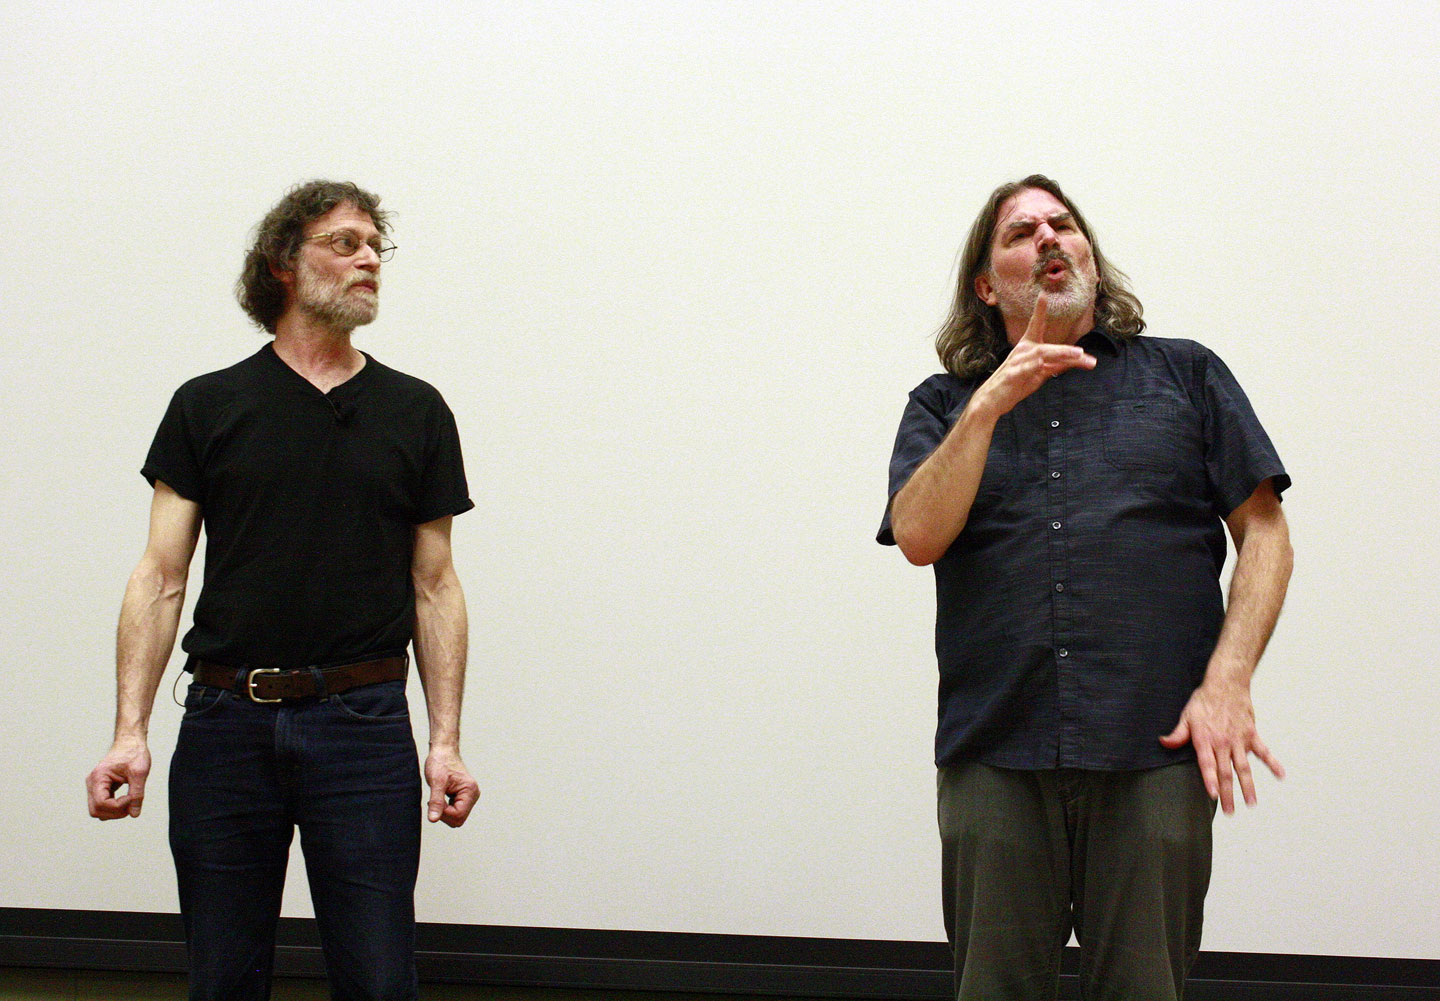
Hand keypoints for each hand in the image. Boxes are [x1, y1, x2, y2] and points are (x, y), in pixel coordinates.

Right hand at [87, 737, 150, 819]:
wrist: (131, 742)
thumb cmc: (134, 753)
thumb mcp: (139, 773)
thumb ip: (137, 794)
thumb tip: (134, 814)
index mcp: (98, 777)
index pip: (101, 803)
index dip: (118, 806)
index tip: (132, 798)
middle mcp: (92, 783)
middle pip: (96, 810)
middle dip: (115, 812)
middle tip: (132, 804)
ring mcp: (95, 786)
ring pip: (98, 810)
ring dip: (114, 811)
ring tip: (131, 801)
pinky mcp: (100, 788)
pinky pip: (103, 804)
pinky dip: (114, 806)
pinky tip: (127, 799)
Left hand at [424, 748, 478, 826]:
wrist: (443, 752)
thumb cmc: (441, 762)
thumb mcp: (436, 782)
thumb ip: (436, 802)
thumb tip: (433, 819)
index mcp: (470, 791)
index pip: (458, 815)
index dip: (444, 813)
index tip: (433, 801)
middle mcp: (473, 795)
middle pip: (459, 819)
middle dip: (444, 814)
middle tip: (434, 800)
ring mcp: (469, 796)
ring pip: (457, 817)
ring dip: (444, 811)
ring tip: (438, 796)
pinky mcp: (463, 797)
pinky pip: (455, 811)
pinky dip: (445, 809)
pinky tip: (441, 797)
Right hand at [975, 296, 1096, 417]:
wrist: (992, 400)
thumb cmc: (1015, 385)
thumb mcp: (1038, 374)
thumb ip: (1056, 365)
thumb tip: (1076, 360)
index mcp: (1027, 348)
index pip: (1035, 326)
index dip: (1039, 311)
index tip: (1043, 295)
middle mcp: (1022, 351)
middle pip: (1047, 347)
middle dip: (1066, 350)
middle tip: (1082, 353)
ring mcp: (1016, 362)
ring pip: (1041, 355)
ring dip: (1060, 354)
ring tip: (1077, 356)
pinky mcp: (1012, 375)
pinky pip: (1026, 369)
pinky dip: (1035, 366)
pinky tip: (1043, 363)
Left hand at [1160, 680, 1284, 814]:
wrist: (1226, 684)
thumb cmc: (1204, 700)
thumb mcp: (1186, 716)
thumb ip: (1178, 734)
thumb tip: (1164, 743)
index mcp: (1205, 739)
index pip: (1208, 765)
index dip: (1210, 781)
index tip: (1214, 796)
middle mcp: (1223, 742)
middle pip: (1226, 772)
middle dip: (1228, 794)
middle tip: (1229, 812)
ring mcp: (1239, 740)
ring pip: (1244, 767)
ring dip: (1248, 786)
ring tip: (1251, 803)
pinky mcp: (1251, 735)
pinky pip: (1264, 751)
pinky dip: (1273, 763)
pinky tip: (1281, 775)